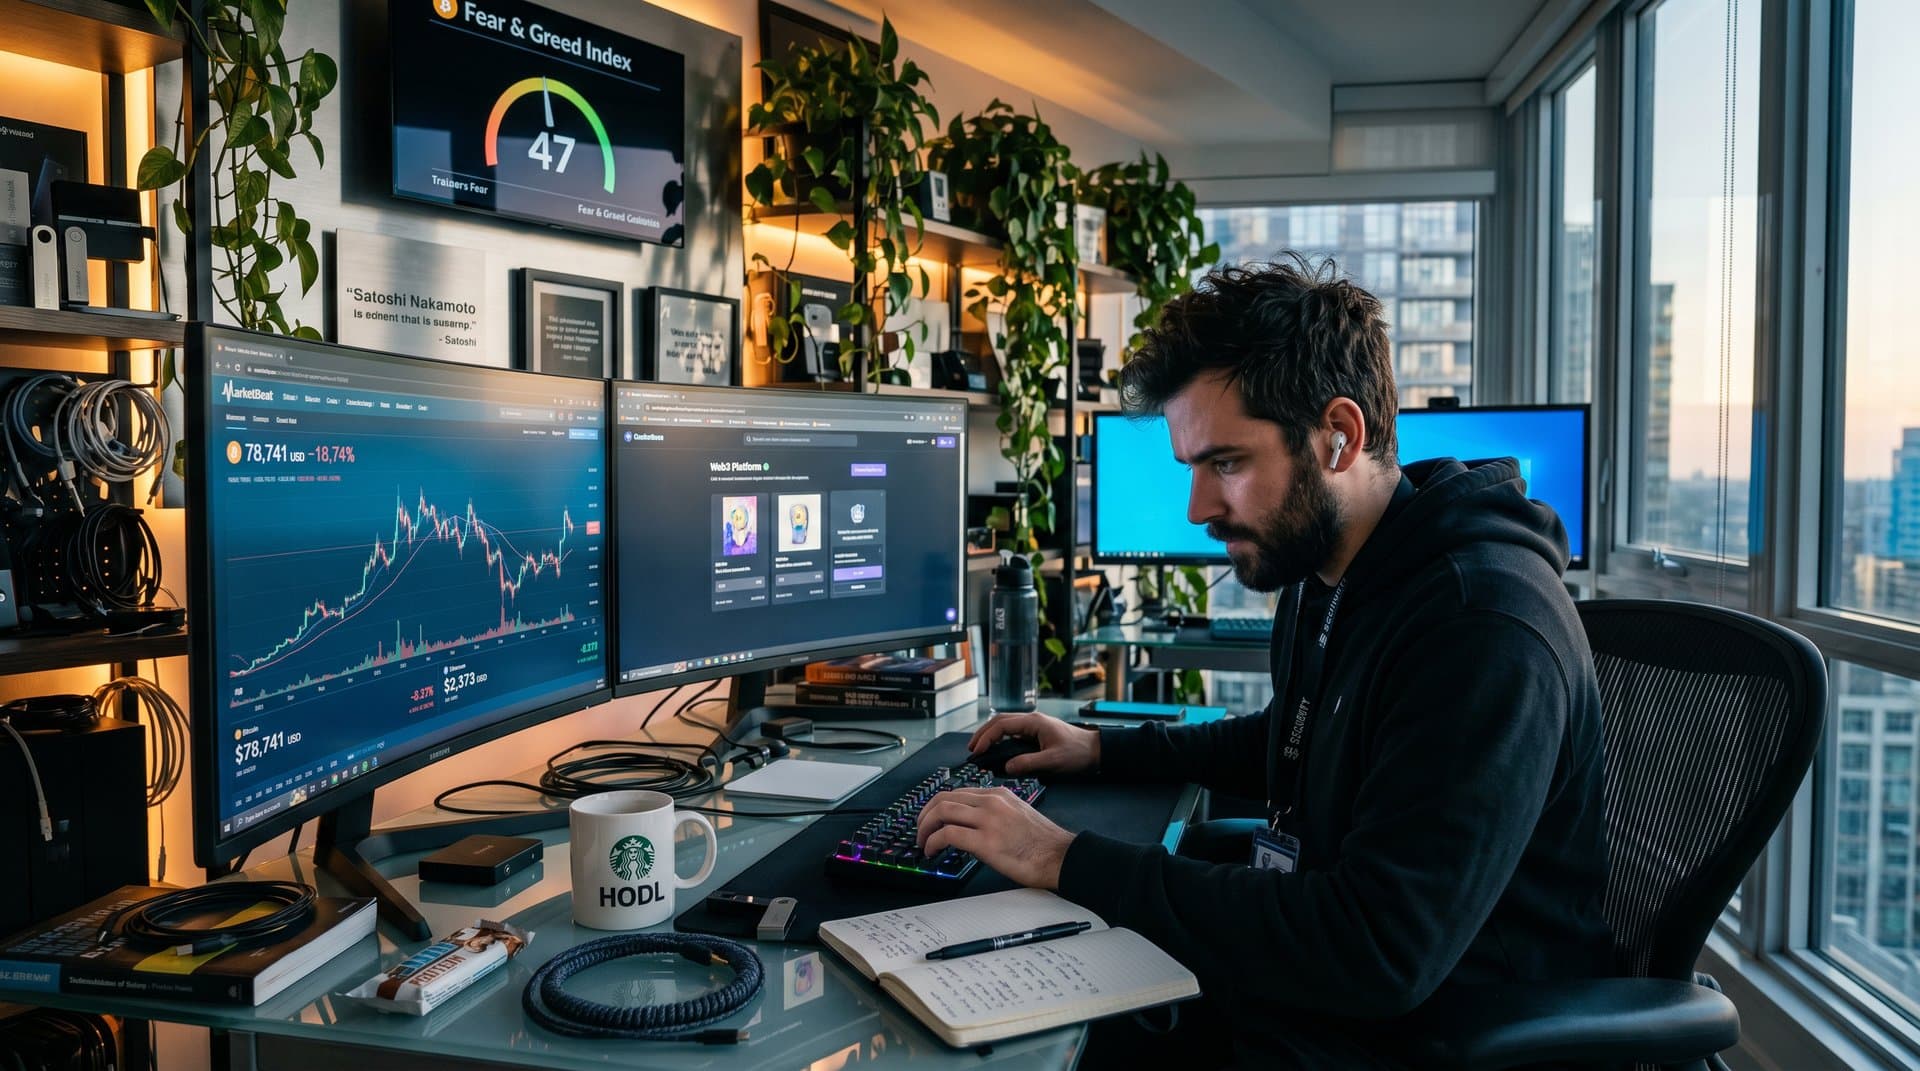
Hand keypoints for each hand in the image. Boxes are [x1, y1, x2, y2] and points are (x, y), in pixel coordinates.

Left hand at [916, 787, 1074, 889]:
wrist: (1060, 856)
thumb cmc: (1043, 843)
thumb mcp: (1018, 815)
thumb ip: (995, 814)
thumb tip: (973, 826)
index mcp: (999, 795)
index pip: (957, 792)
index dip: (937, 805)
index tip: (930, 818)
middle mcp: (991, 802)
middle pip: (943, 798)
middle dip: (925, 814)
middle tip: (919, 829)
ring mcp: (987, 820)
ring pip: (941, 811)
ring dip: (924, 827)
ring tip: (922, 842)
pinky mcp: (985, 841)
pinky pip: (947, 835)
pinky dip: (933, 842)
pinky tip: (931, 851)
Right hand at [967, 712, 1100, 776]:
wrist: (1096, 751)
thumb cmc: (1077, 753)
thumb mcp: (1053, 761)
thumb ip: (1029, 764)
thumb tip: (1006, 768)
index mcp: (1033, 723)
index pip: (1002, 725)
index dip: (986, 737)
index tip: (977, 752)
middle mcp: (1031, 721)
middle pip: (999, 721)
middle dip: (983, 734)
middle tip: (971, 749)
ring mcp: (1034, 726)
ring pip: (1005, 725)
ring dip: (991, 735)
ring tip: (979, 749)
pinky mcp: (1036, 734)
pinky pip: (1013, 733)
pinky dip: (1000, 739)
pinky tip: (996, 750)